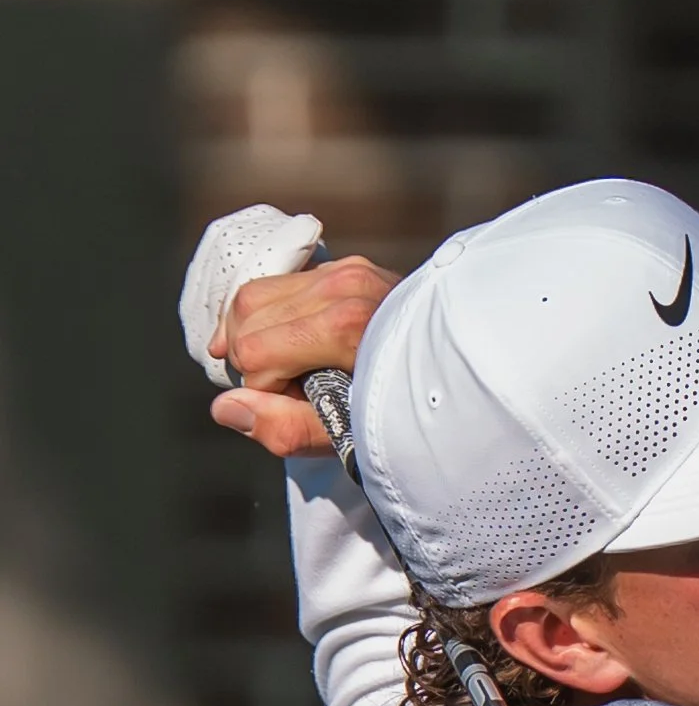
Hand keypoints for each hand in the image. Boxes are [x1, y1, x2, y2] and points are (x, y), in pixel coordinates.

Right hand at [210, 256, 400, 456]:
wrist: (467, 383)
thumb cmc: (414, 419)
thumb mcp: (353, 438)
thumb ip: (287, 427)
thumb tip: (225, 407)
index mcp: (348, 326)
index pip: (256, 354)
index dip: (265, 391)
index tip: (302, 408)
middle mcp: (346, 286)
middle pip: (248, 318)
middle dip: (254, 361)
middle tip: (290, 393)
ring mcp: (350, 271)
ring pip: (257, 295)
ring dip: (253, 335)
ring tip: (283, 372)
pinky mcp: (351, 267)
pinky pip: (282, 284)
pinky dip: (270, 315)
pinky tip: (279, 346)